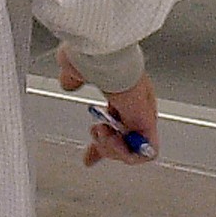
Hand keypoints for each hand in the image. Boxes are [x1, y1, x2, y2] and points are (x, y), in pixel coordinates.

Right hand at [56, 47, 157, 165]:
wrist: (102, 56)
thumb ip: (72, 79)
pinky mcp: (147, 122)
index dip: (103, 145)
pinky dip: (126, 154)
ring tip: (101, 133)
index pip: (116, 125)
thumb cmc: (92, 58)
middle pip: (125, 143)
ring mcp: (143, 114)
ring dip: (112, 150)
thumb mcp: (75, 70)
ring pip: (133, 151)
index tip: (88, 160)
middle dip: (105, 148)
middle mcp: (135, 106)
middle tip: (96, 134)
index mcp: (121, 93)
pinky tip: (111, 140)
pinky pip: (145, 152)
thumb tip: (68, 84)